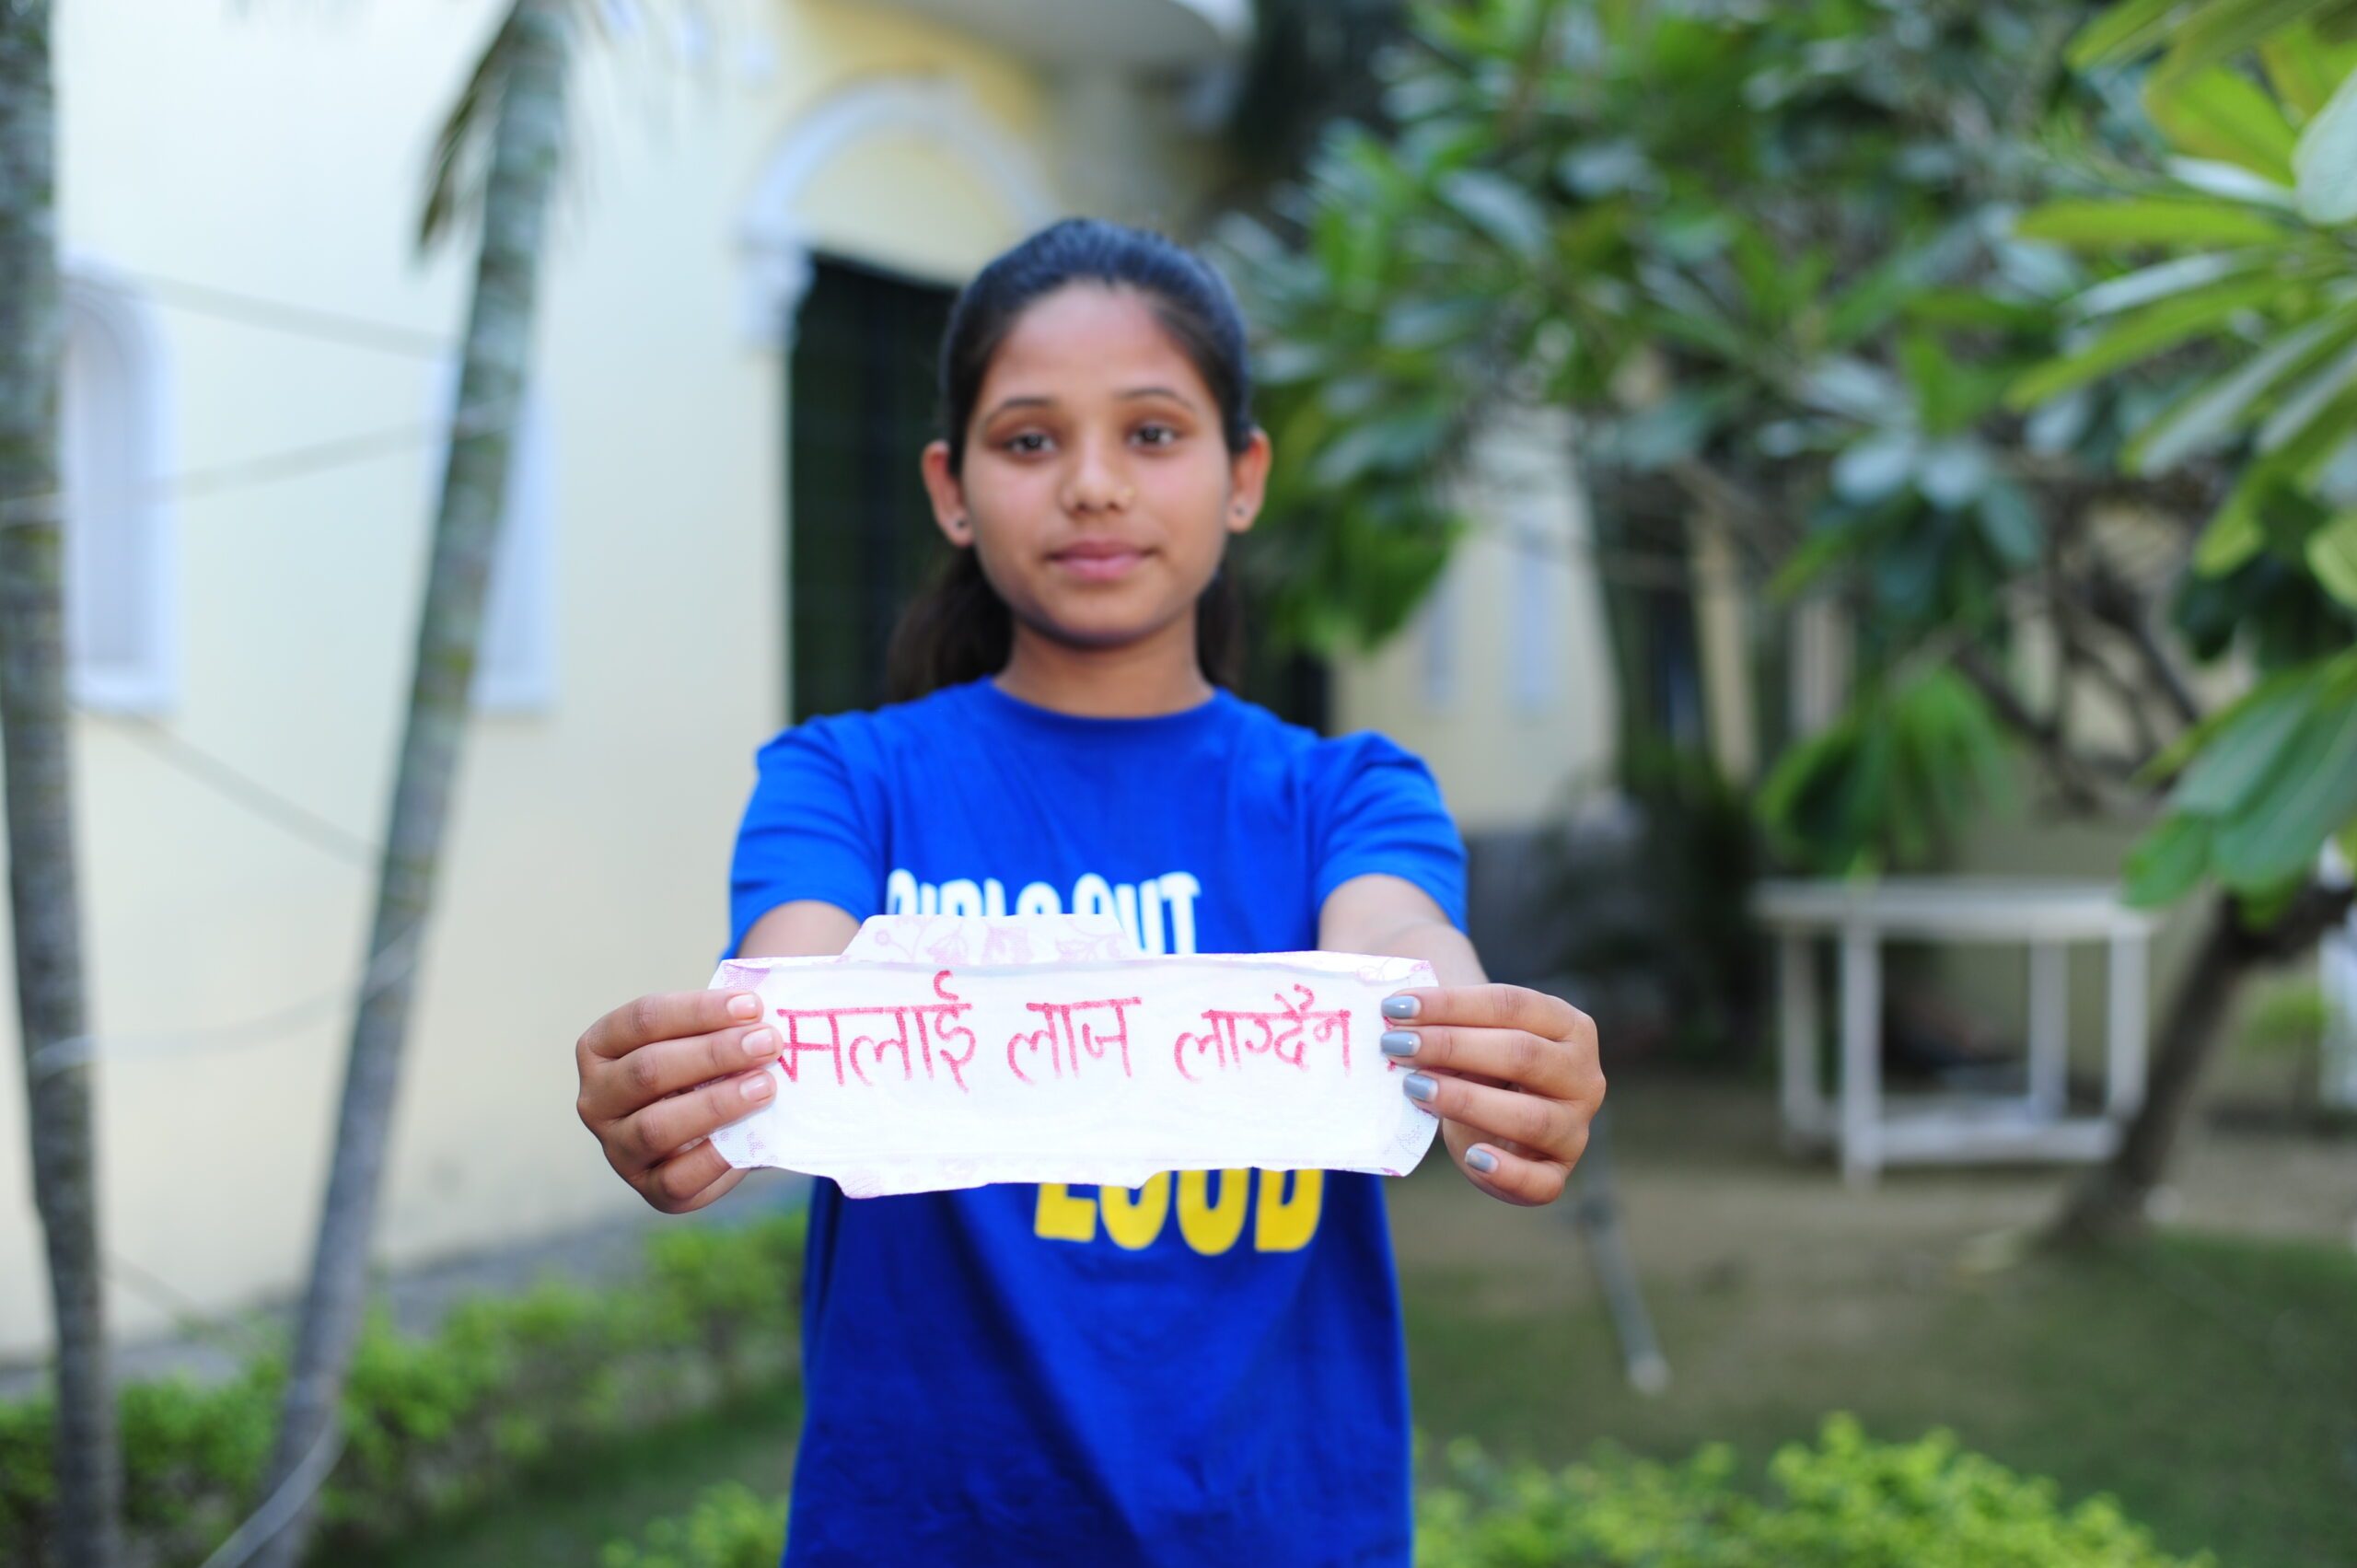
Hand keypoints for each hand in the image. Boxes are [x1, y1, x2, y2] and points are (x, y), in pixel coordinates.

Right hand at [575, 988, 777, 1213]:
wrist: (716, 1131)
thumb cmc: (707, 1070)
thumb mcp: (706, 1039)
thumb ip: (726, 1026)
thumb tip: (767, 1018)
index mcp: (601, 1047)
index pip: (643, 1019)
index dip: (698, 1010)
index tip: (752, 1006)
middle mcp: (597, 1098)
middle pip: (649, 1069)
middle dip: (714, 1053)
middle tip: (768, 1043)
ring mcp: (617, 1148)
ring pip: (656, 1127)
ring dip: (717, 1103)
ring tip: (765, 1085)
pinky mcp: (648, 1189)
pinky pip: (676, 1179)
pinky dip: (716, 1157)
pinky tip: (752, 1134)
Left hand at [1378, 984, 1603, 1205]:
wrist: (1495, 1124)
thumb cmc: (1482, 1069)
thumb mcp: (1471, 1042)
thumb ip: (1447, 1030)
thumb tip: (1400, 1026)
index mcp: (1568, 1025)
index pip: (1512, 1005)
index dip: (1452, 1004)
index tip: (1396, 1007)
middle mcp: (1583, 1075)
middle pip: (1522, 1054)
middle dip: (1451, 1046)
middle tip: (1397, 1045)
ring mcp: (1575, 1127)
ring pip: (1531, 1116)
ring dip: (1467, 1101)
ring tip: (1415, 1088)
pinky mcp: (1557, 1172)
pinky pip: (1542, 1181)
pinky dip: (1507, 1172)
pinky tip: (1474, 1158)